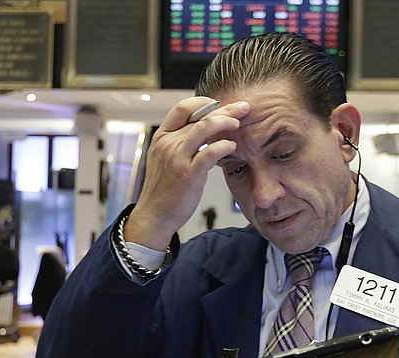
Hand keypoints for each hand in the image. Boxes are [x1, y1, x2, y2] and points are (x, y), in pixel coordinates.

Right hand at [124, 98, 249, 249]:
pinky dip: (224, 146)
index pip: (182, 108)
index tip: (220, 104)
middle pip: (199, 116)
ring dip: (225, 122)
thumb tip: (206, 130)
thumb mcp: (168, 159)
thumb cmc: (166, 188)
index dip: (203, 102)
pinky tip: (232, 146)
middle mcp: (168, 143)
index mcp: (162, 137)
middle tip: (243, 107)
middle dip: (224, 109)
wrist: (155, 214)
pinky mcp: (188, 174)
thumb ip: (182, 143)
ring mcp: (177, 158)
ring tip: (238, 123)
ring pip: (204, 128)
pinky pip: (209, 153)